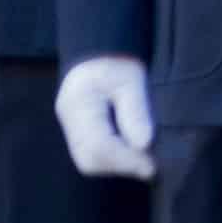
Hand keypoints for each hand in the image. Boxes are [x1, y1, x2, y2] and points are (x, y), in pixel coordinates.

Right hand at [53, 56, 157, 183]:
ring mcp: (70, 128)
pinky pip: (91, 156)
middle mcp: (69, 119)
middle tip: (152, 165)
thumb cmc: (117, 62)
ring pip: (89, 161)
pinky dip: (113, 160)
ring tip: (145, 160)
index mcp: (78, 103)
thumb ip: (136, 111)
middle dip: (122, 166)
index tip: (152, 164)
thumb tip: (144, 144)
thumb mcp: (132, 79)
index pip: (98, 144)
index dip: (126, 159)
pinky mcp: (78, 133)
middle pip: (89, 159)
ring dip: (118, 166)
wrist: (100, 56)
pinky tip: (133, 155)